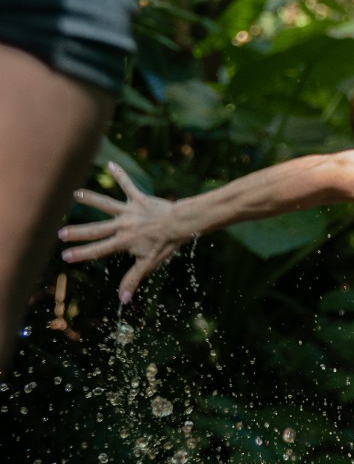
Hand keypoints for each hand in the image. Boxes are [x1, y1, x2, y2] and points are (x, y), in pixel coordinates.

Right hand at [59, 162, 181, 302]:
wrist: (182, 224)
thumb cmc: (166, 245)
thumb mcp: (149, 264)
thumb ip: (133, 279)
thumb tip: (122, 300)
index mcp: (123, 242)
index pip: (98, 250)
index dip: (81, 254)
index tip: (66, 256)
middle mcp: (123, 225)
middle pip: (96, 229)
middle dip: (77, 232)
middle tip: (60, 233)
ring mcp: (129, 211)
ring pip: (107, 204)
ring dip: (91, 199)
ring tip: (76, 194)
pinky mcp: (138, 199)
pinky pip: (127, 185)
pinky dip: (119, 174)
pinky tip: (110, 163)